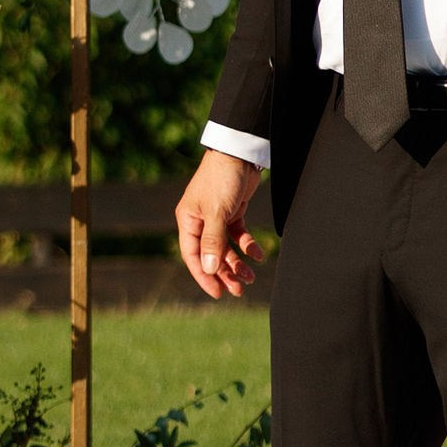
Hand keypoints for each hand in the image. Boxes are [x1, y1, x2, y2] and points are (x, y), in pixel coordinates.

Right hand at [176, 151, 263, 298]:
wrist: (238, 153)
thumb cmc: (221, 179)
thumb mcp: (216, 212)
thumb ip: (213, 241)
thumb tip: (209, 270)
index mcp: (188, 221)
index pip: (192, 256)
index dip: (204, 277)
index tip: (218, 293)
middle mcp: (200, 221)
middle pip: (210, 256)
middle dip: (224, 274)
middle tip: (238, 290)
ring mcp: (216, 218)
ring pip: (226, 249)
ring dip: (237, 263)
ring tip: (250, 277)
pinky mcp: (232, 212)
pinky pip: (238, 236)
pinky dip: (248, 245)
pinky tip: (259, 255)